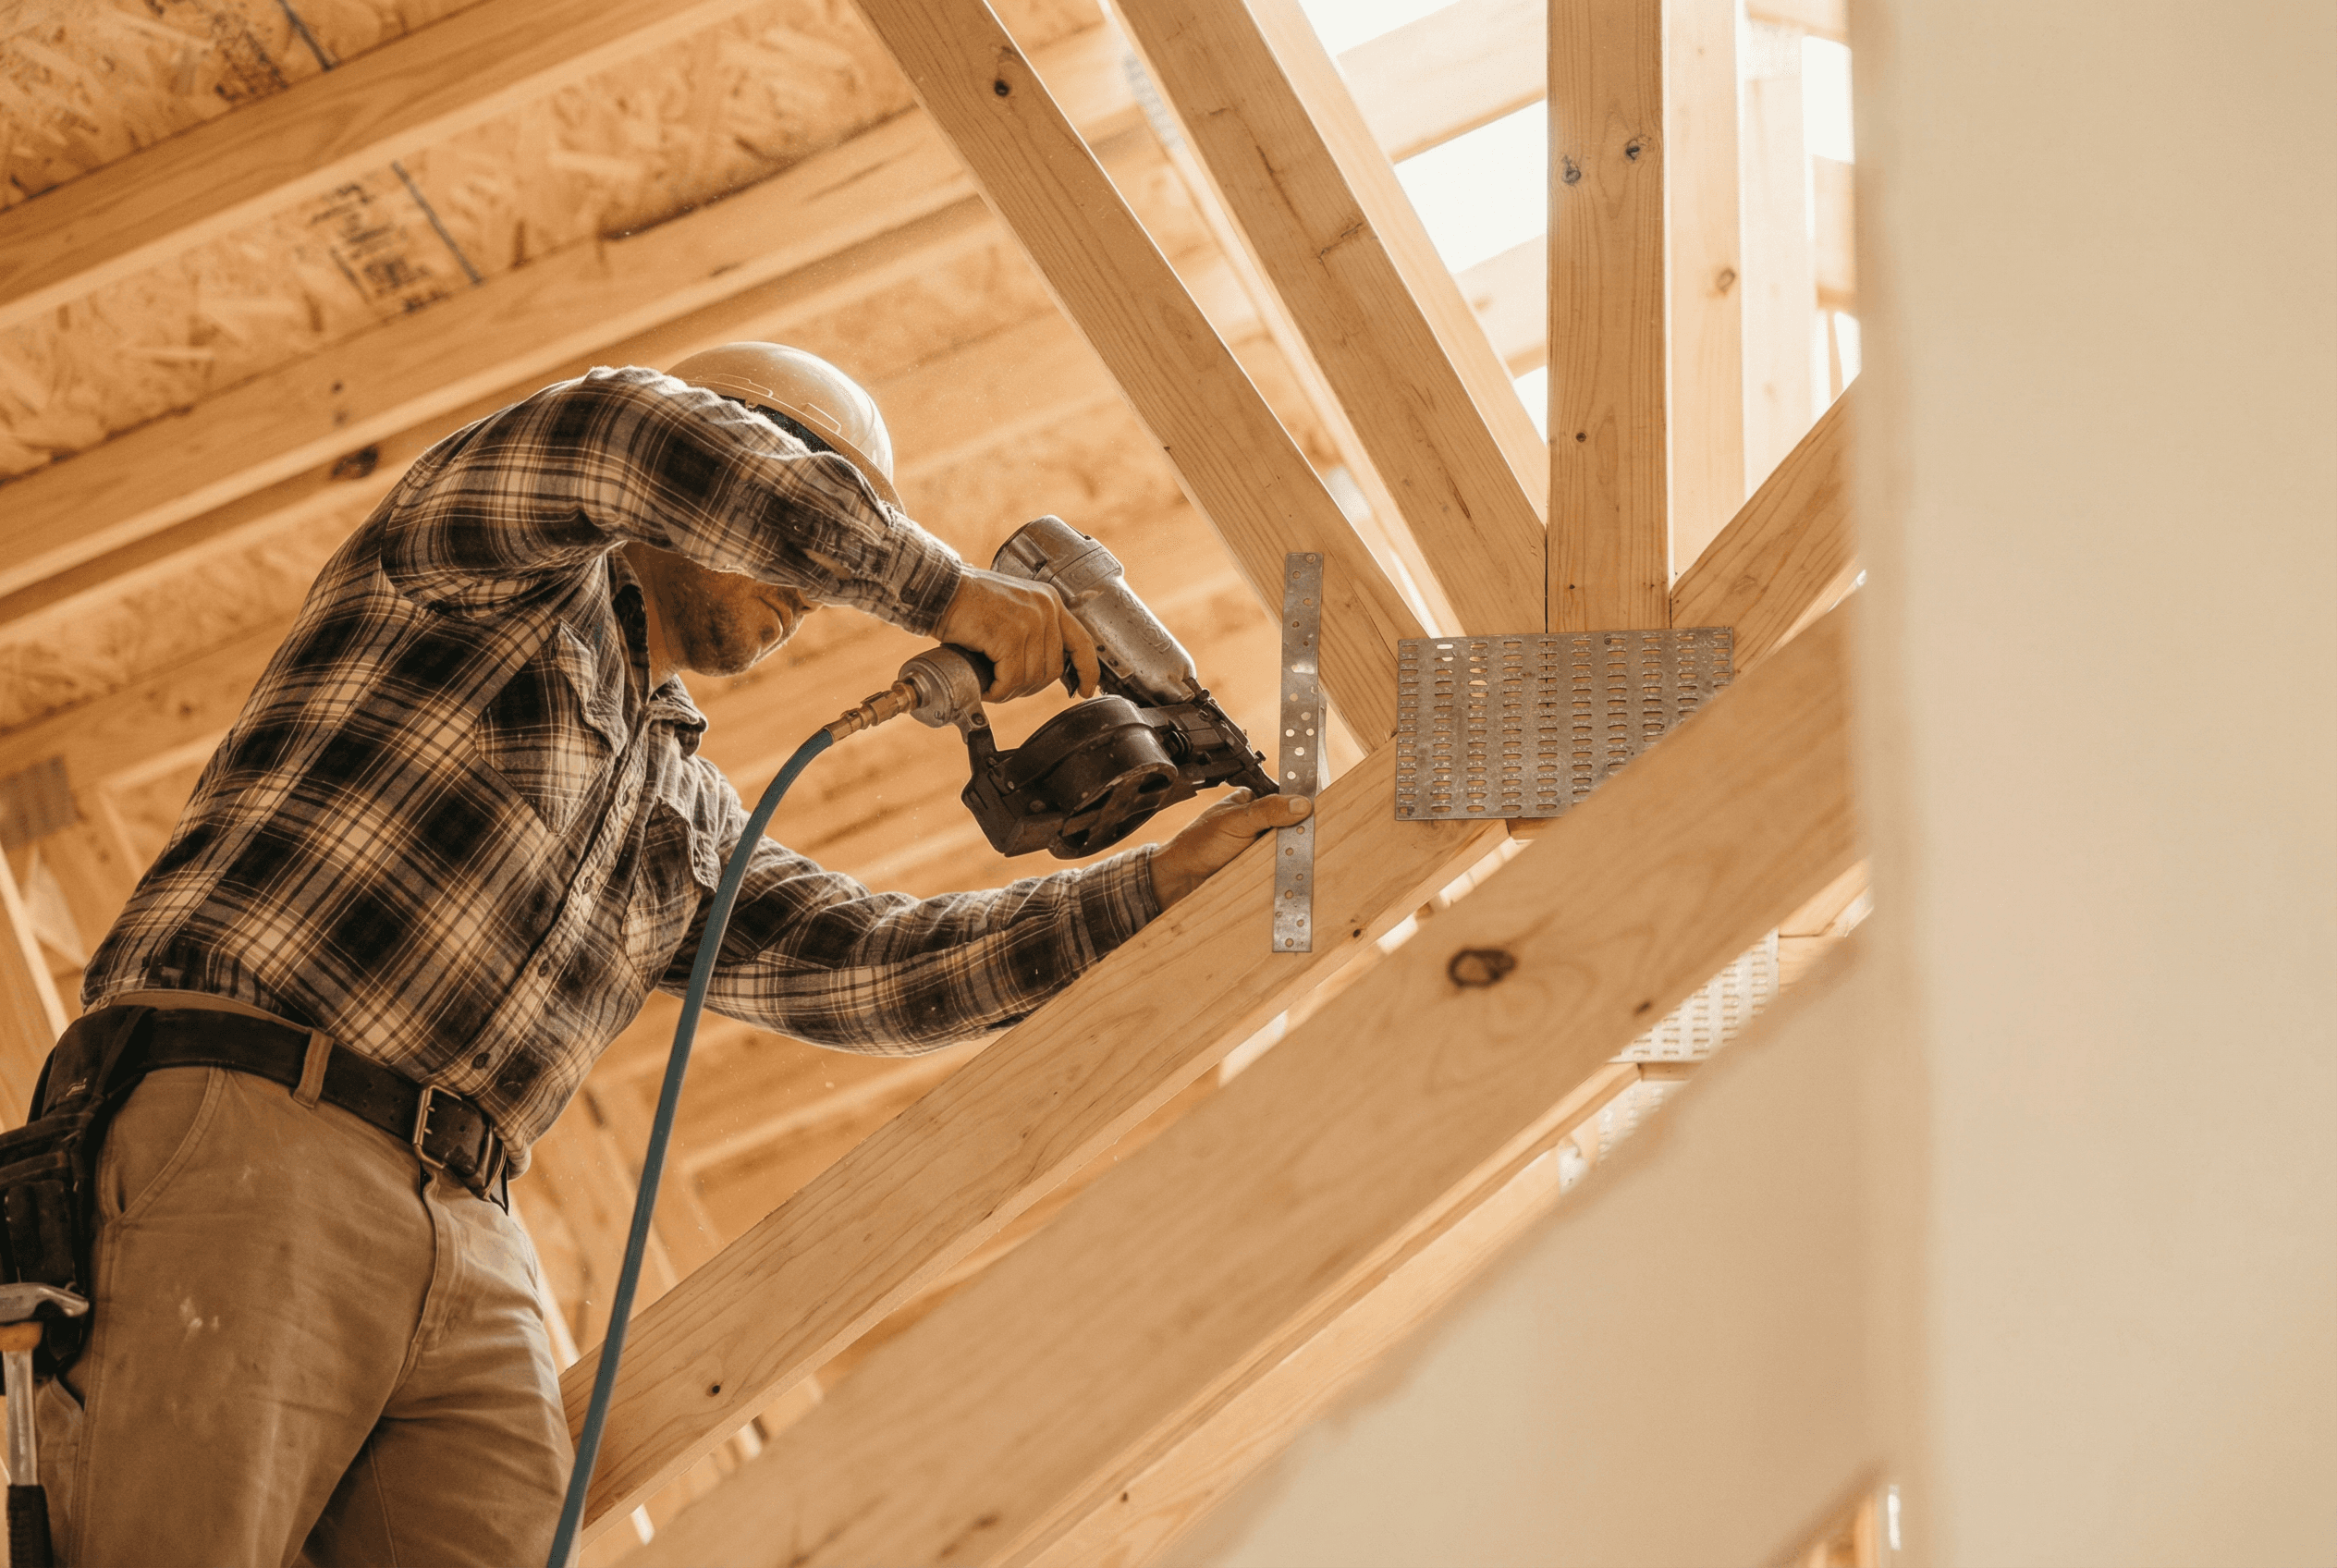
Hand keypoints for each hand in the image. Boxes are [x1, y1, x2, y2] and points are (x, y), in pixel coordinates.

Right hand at [934, 569, 1100, 700]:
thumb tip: (1042, 670)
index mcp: (1050, 601)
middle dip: (1030, 687)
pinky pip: (1011, 678)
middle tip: (1005, 687)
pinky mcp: (1010, 635)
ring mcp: (1030, 621)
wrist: (938, 589)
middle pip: (1053, 668)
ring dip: (1010, 690)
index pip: (1082, 642)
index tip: (1085, 690)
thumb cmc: (967, 602)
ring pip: (1031, 677)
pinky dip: (997, 689)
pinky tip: (986, 686)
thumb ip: (1032, 632)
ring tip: (992, 685)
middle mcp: (1046, 608)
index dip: (1088, 670)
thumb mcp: (1012, 610)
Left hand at [1148, 789, 1313, 907]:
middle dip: (1298, 837)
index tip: (1314, 818)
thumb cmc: (1198, 845)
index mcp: (1253, 803)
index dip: (1302, 810)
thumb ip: (1267, 810)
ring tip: (1296, 862)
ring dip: (1292, 859)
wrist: (1180, 880)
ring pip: (1288, 851)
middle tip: (1303, 844)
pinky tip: (1290, 877)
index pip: (1287, 801)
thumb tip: (1300, 804)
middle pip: (1291, 828)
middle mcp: (1259, 825)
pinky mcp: (1259, 870)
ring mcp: (1260, 848)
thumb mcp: (1236, 821)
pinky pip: (1279, 871)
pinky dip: (1284, 875)